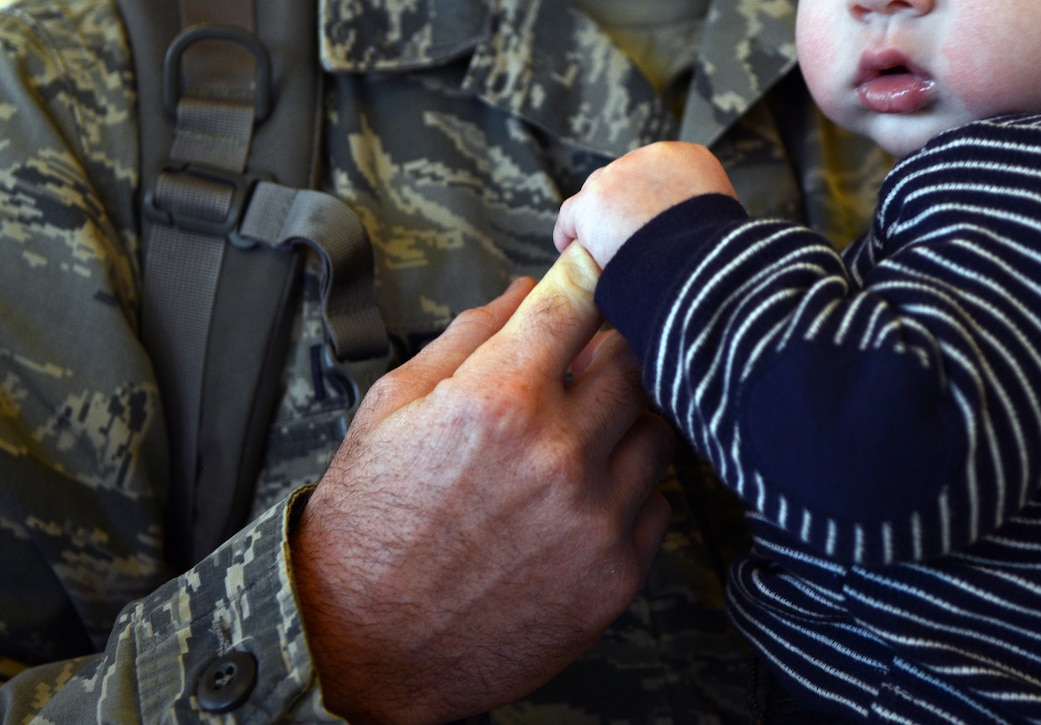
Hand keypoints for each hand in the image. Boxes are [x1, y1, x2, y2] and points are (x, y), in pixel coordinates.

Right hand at [291, 243, 674, 723]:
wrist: (362, 641)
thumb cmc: (371, 522)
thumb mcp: (393, 406)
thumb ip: (469, 337)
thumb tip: (525, 293)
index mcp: (499, 399)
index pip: (580, 299)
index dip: (592, 271)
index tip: (598, 266)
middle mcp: (558, 453)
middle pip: (635, 357)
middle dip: (613, 346)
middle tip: (585, 360)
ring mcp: (594, 517)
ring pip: (657, 427)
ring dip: (627, 417)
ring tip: (579, 435)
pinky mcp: (615, 574)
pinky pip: (659, 501)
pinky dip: (631, 487)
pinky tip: (584, 496)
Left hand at [554, 141, 736, 267]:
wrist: (698, 261)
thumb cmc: (717, 254)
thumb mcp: (723, 222)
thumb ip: (701, 214)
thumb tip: (700, 235)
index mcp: (690, 159)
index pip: (657, 174)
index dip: (650, 201)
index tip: (649, 224)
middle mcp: (652, 157)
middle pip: (624, 179)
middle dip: (623, 206)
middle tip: (624, 238)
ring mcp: (618, 176)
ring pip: (598, 195)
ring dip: (599, 219)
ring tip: (601, 247)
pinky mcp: (592, 201)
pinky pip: (571, 216)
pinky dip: (570, 233)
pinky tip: (572, 249)